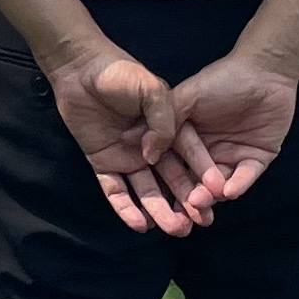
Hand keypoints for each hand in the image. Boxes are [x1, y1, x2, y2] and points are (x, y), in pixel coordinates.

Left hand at [45, 42, 218, 238]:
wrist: (80, 68)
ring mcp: (127, 157)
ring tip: (176, 229)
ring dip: (160, 211)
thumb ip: (162, 122)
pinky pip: (116, 191)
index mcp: (167, 128)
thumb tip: (154, 157)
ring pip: (147, 191)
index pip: (190, 156)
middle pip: (172, 179)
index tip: (218, 193)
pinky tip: (140, 224)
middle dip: (187, 201)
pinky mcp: (104, 163)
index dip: (203, 174)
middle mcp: (150, 147)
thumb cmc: (119, 73)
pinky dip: (127, 208)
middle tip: (201, 222)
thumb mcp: (151, 90)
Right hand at [156, 52, 298, 212]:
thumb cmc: (222, 79)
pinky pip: (246, 176)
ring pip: (219, 183)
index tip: (155, 197)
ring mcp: (232, 156)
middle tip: (183, 209)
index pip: (174, 164)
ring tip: (203, 201)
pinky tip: (230, 191)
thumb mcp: (187, 97)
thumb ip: (163, 122)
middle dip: (189, 196)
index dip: (166, 180)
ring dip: (211, 194)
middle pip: (195, 180)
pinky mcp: (256, 160)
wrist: (264, 70)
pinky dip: (238, 184)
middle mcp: (208, 151)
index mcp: (188, 138)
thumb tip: (135, 145)